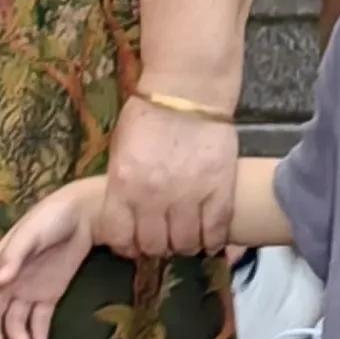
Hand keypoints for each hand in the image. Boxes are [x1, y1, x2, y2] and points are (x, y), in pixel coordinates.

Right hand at [0, 179, 114, 338]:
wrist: (85, 215)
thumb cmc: (51, 218)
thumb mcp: (30, 233)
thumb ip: (15, 256)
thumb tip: (0, 280)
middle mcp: (10, 280)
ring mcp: (30, 288)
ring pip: (15, 317)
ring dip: (15, 332)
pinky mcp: (50, 294)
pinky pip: (40, 317)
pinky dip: (38, 331)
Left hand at [105, 93, 237, 257]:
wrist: (187, 91)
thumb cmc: (149, 116)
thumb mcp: (119, 152)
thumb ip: (121, 186)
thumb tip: (125, 214)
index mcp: (124, 185)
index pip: (119, 236)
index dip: (126, 245)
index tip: (132, 243)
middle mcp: (155, 196)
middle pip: (154, 245)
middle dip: (157, 246)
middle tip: (162, 239)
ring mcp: (190, 195)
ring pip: (186, 243)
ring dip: (185, 245)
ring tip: (186, 237)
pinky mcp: (220, 189)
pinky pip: (216, 229)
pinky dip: (213, 240)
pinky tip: (210, 239)